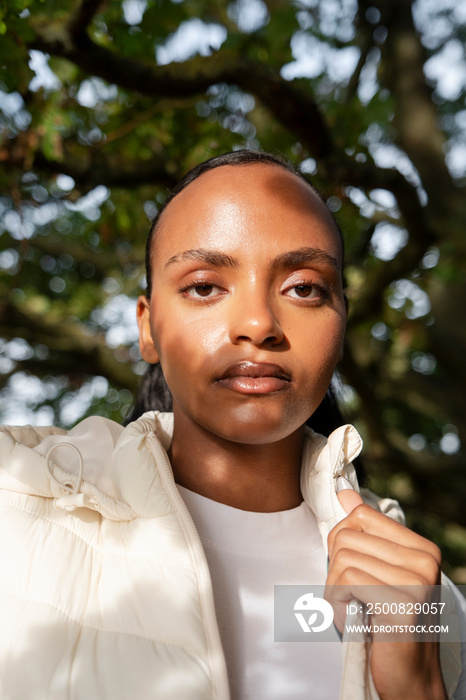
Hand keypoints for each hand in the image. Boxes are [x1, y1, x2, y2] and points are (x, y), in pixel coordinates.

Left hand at [326, 481, 446, 699]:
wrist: (409, 679)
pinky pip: (346, 582)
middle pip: (347, 537)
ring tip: (350, 609)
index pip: (361, 515)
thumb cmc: (387, 624)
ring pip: (343, 560)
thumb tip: (344, 493)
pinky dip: (336, 603)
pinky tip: (350, 619)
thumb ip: (363, 533)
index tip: (349, 570)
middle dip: (334, 569)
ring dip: (333, 590)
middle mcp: (425, 560)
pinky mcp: (403, 605)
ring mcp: (417, 582)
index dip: (341, 541)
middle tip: (347, 596)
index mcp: (422, 548)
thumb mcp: (377, 573)